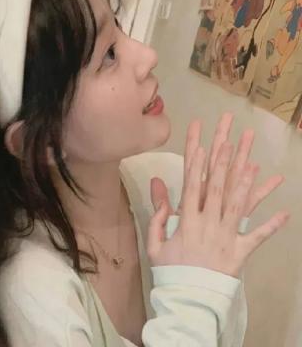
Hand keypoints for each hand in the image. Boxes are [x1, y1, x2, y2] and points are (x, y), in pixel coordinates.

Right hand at [147, 116, 288, 277]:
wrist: (188, 299)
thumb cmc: (170, 270)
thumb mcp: (155, 244)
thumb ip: (157, 215)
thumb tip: (156, 186)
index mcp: (187, 222)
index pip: (192, 188)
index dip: (196, 166)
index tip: (201, 146)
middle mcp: (209, 224)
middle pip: (217, 189)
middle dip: (222, 164)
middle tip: (228, 142)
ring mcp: (227, 237)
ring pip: (238, 206)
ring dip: (246, 184)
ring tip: (253, 164)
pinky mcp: (241, 252)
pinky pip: (258, 237)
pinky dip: (271, 226)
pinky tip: (285, 213)